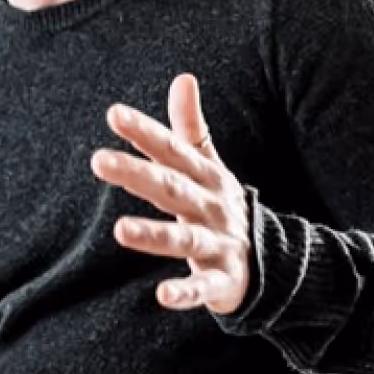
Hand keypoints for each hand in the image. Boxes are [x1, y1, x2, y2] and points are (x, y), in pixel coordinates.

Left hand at [92, 73, 251, 314]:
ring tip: (120, 231)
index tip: (113, 114)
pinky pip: (204, 288)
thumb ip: (191, 128)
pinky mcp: (224, 281)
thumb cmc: (224, 207)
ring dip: (155, 235)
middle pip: (172, 188)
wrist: (275, 261)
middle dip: (137, 175)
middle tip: (98, 161)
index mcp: (206, 177)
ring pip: (185, 238)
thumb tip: (183, 77)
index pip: (172, 150)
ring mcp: (220, 243)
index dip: (145, 132)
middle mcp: (212, 207)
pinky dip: (187, 293)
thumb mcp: (211, 166)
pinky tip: (163, 296)